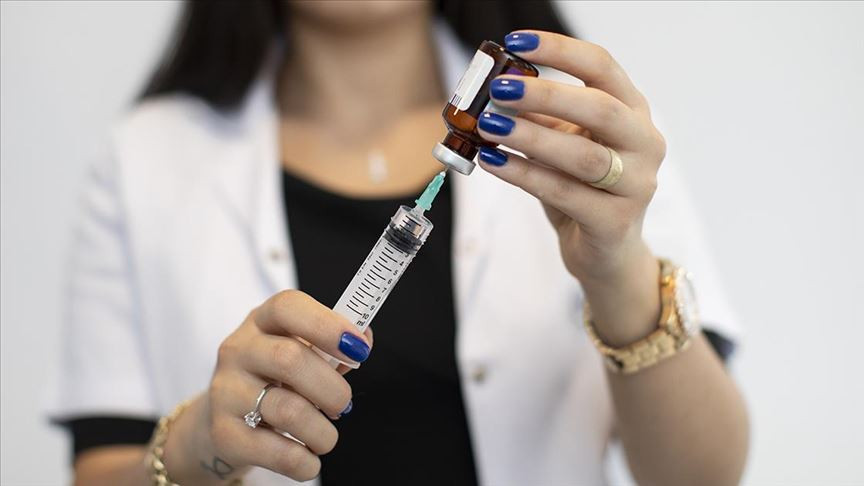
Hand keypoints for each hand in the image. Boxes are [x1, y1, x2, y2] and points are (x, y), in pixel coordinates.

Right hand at [165, 290, 371, 482]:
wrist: (221, 420)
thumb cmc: (274, 379)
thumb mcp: (300, 351)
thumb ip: (333, 345)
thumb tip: (363, 340)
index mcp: (262, 321)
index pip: (288, 307)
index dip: (328, 325)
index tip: (358, 350)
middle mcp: (238, 350)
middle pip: (290, 360)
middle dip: (332, 389)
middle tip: (343, 406)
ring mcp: (226, 391)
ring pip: (288, 411)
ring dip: (322, 432)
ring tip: (325, 437)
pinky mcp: (224, 434)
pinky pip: (276, 452)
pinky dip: (304, 461)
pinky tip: (309, 458)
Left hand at [477, 31, 665, 284]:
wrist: (605, 252)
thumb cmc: (582, 189)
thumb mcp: (562, 144)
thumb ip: (539, 117)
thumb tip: (495, 90)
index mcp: (633, 111)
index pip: (602, 67)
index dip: (560, 51)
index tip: (516, 42)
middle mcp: (644, 143)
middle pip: (600, 108)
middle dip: (547, 94)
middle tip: (500, 89)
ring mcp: (636, 185)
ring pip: (583, 156)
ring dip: (531, 137)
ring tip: (488, 127)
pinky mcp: (615, 222)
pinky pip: (564, 193)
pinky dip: (524, 175)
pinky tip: (493, 161)